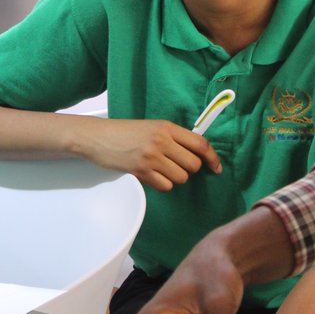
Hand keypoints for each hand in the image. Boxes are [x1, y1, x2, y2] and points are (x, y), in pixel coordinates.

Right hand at [75, 118, 220, 190]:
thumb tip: (195, 154)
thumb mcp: (151, 127)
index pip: (200, 143)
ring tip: (160, 170)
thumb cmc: (125, 133)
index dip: (212, 158)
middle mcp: (162, 141)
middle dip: (188, 169)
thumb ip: (172, 137)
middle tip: (174, 165)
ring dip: (174, 178)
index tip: (216, 167)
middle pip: (193, 165)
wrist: (98, 137)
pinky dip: (162, 184)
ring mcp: (152, 157)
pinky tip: (151, 176)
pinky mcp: (142, 171)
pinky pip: (165, 186)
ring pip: (181, 178)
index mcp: (167, 127)